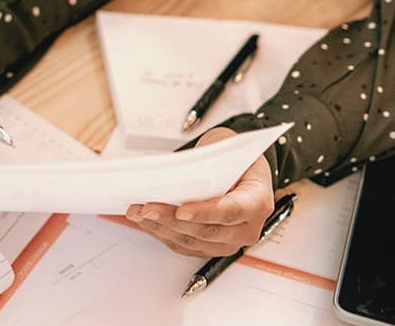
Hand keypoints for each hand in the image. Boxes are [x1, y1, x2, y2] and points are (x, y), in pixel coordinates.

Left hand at [124, 128, 275, 257]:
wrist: (240, 168)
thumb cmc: (235, 158)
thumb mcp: (226, 147)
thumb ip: (208, 162)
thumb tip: (176, 175)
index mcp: (257, 201)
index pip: (231, 211)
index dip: (205, 212)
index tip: (181, 210)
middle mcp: (246, 228)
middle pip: (207, 230)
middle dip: (171, 220)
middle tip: (146, 208)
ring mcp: (229, 241)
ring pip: (191, 241)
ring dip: (160, 227)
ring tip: (136, 212)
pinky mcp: (211, 246)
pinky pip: (183, 244)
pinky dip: (160, 233)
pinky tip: (143, 222)